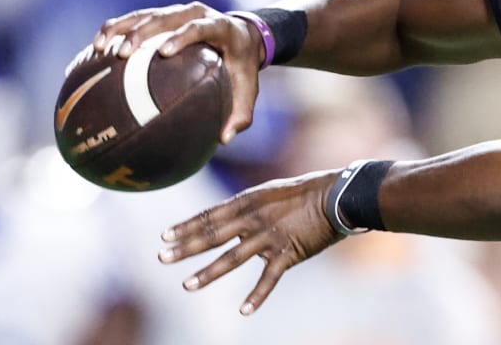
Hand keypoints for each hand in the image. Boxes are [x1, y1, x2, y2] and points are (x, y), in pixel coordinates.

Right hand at [94, 2, 263, 142]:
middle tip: (122, 54)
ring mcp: (176, 12)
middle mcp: (195, 13)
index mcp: (220, 26)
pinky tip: (94, 50)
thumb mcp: (248, 89)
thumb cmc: (243, 68)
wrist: (243, 36)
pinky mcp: (161, 15)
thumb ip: (240, 114)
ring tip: (99, 49)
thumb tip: (223, 141)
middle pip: (164, 16)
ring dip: (120, 29)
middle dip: (141, 32)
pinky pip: (134, 20)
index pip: (199, 27)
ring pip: (144, 15)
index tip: (164, 52)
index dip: (181, 36)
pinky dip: (114, 31)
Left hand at [158, 170, 342, 314]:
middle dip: (185, 248)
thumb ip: (247, 205)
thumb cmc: (305, 191)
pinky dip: (256, 296)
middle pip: (213, 236)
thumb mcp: (271, 191)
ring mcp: (270, 238)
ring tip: (186, 285)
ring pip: (233, 259)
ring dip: (208, 273)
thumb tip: (225, 217)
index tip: (164, 236)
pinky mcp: (288, 254)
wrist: (338, 196)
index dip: (186, 226)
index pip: (210, 215)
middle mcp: (255, 219)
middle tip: (162, 258)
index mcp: (250, 201)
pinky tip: (243, 310)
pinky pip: (269, 279)